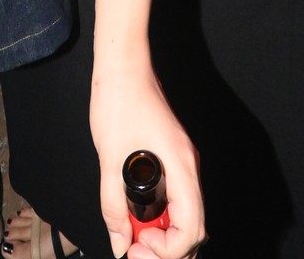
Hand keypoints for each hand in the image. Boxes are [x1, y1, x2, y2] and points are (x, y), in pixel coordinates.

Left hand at [90, 62, 204, 258]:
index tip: (137, 248)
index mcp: (181, 167)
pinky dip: (162, 214)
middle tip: (135, 249)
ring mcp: (183, 161)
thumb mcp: (109, 159)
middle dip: (167, 248)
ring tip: (134, 234)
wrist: (122, 64)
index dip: (167, 250)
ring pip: (187, 214)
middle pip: (194, 228)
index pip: (192, 229)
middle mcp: (189, 166)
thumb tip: (120, 245)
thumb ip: (114, 207)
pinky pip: (178, 198)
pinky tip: (138, 214)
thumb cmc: (118, 101)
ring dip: (164, 232)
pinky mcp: (173, 155)